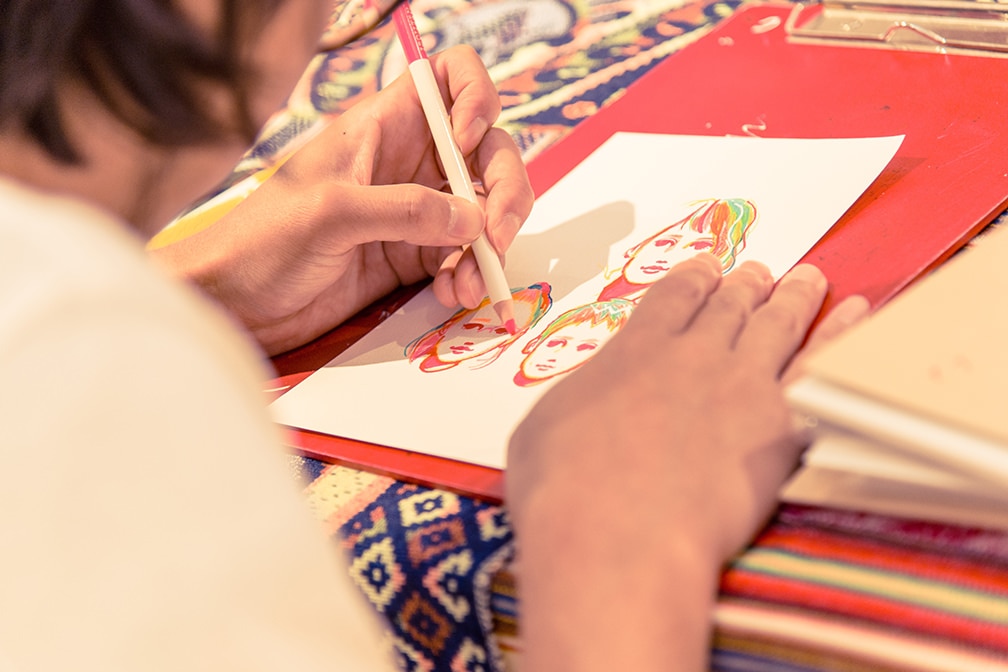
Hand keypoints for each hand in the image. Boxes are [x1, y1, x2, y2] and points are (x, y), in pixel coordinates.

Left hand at [153, 45, 532, 354]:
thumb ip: (405, 211)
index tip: (470, 141)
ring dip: (489, 247)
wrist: (235, 304)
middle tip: (496, 236)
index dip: (476, 97)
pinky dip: (469, 274)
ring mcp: (413, 211)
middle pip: (486, 153)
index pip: (449, 78)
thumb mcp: (331, 213)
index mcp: (384, 125)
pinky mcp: (411, 258)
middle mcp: (407, 162)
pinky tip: (454, 294)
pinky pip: (462, 257)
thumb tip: (472, 219)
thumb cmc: (262, 241)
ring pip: (482, 212)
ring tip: (470, 283)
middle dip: (505, 192)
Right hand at [505, 254, 868, 671]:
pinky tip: (861, 315)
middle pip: (731, 306)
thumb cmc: (560, 492)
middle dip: (748, 284)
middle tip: (762, 272)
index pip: (672, 298)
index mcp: (634, 351)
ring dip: (795, 297)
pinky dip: (845, 337)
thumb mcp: (540, 432)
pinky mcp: (781, 429)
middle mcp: (693, 356)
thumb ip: (575, 402)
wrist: (615, 535)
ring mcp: (743, 387)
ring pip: (778, 325)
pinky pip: (823, 370)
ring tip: (809, 278)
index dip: (694, 278)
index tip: (708, 268)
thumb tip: (582, 403)